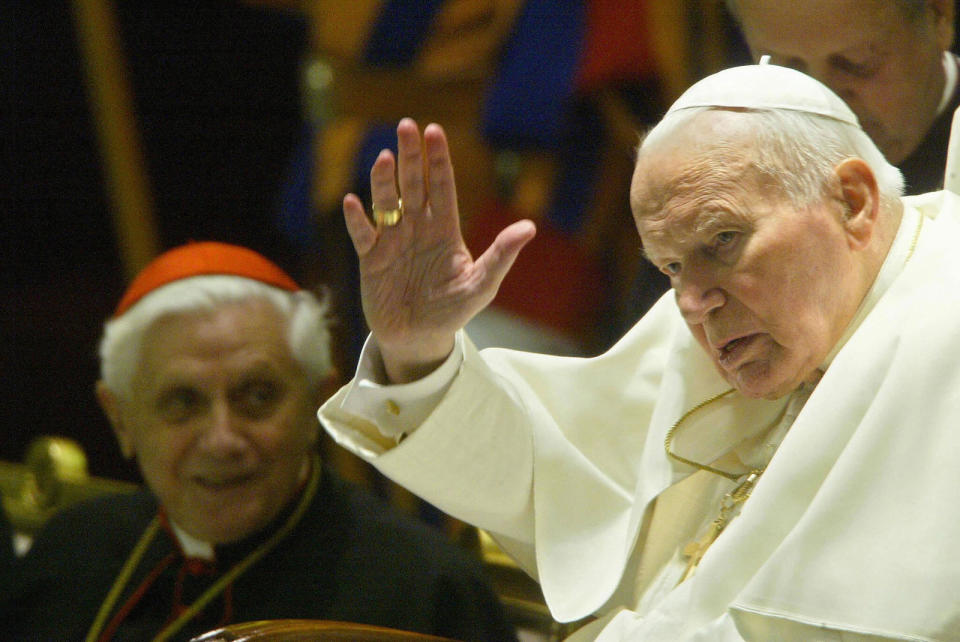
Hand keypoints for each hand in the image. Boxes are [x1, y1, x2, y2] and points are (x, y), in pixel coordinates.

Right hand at [343, 118, 535, 382]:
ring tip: (385, 158)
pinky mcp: (371, 258)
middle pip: (413, 185)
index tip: (435, 132)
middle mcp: (417, 228)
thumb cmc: (453, 311)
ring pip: (386, 203)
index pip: (442, 187)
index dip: (438, 160)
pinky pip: (362, 234)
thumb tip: (529, 228)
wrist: (419, 338)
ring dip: (384, 181)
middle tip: (407, 125)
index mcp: (445, 230)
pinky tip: (354, 202)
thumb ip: (501, 256)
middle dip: (411, 156)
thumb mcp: (482, 285)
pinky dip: (358, 219)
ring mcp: (392, 241)